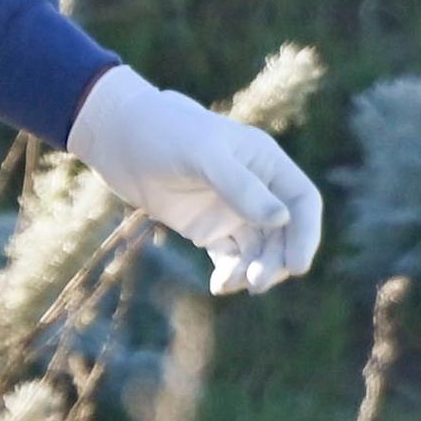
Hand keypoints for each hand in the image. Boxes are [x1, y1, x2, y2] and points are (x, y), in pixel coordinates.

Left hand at [67, 66, 323, 294]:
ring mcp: (231, 209)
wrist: (114, 137)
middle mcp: (255, 188)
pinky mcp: (207, 227)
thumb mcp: (202, 155)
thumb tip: (281, 220)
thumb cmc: (161, 133)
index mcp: (264, 161)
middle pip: (284, 233)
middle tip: (256, 283)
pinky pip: (231, 257)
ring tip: (234, 285)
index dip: (306, 234)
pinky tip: (220, 287)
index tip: (297, 266)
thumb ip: (240, 186)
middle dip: (276, 260)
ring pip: (259, 250)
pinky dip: (231, 273)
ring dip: (253, 270)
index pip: (302, 202)